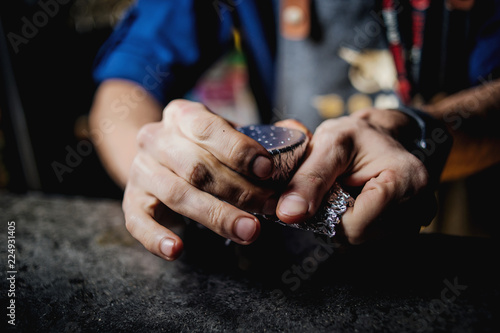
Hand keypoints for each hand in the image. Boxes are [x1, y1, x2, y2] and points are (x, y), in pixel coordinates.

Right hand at [122, 100, 277, 259]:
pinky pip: (138, 222)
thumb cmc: (204, 148)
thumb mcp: (229, 134)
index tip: (267, 170)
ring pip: (177, 195)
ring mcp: (140, 171)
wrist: (159, 156)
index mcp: (182, 116)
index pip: (208, 129)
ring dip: (216, 215)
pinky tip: (177, 251)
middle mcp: (156, 139)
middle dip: (238, 190)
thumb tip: (300, 133)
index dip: (239, 150)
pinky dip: (157, 238)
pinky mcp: (132, 201)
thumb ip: (264, 135)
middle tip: (269, 207)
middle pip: (196, 167)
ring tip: (249, 231)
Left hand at [276, 109, 435, 243]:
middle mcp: (419, 207)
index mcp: (408, 181)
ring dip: (345, 220)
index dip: (330, 211)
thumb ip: (309, 178)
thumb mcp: (331, 143)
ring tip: (349, 193)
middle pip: (359, 237)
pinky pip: (367, 239)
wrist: (379, 136)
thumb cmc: (358, 136)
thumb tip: (288, 212)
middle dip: (337, 216)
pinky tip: (358, 203)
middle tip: (339, 188)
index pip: (356, 226)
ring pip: (361, 240)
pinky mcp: (406, 229)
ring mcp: (415, 222)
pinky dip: (355, 223)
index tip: (328, 188)